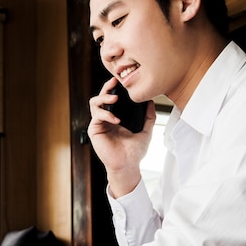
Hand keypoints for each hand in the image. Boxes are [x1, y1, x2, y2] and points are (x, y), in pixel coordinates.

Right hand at [88, 77, 155, 196]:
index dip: (113, 88)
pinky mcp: (94, 130)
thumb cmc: (135, 151)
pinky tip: (116, 120)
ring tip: (114, 99)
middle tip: (114, 83)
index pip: (111, 98)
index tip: (120, 81)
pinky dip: (106, 115)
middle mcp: (105, 119)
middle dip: (106, 88)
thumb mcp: (146, 130)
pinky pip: (97, 116)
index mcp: (115, 117)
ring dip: (103, 98)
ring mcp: (99, 124)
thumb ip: (149, 117)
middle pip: (100, 97)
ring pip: (94, 103)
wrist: (128, 165)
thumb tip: (151, 102)